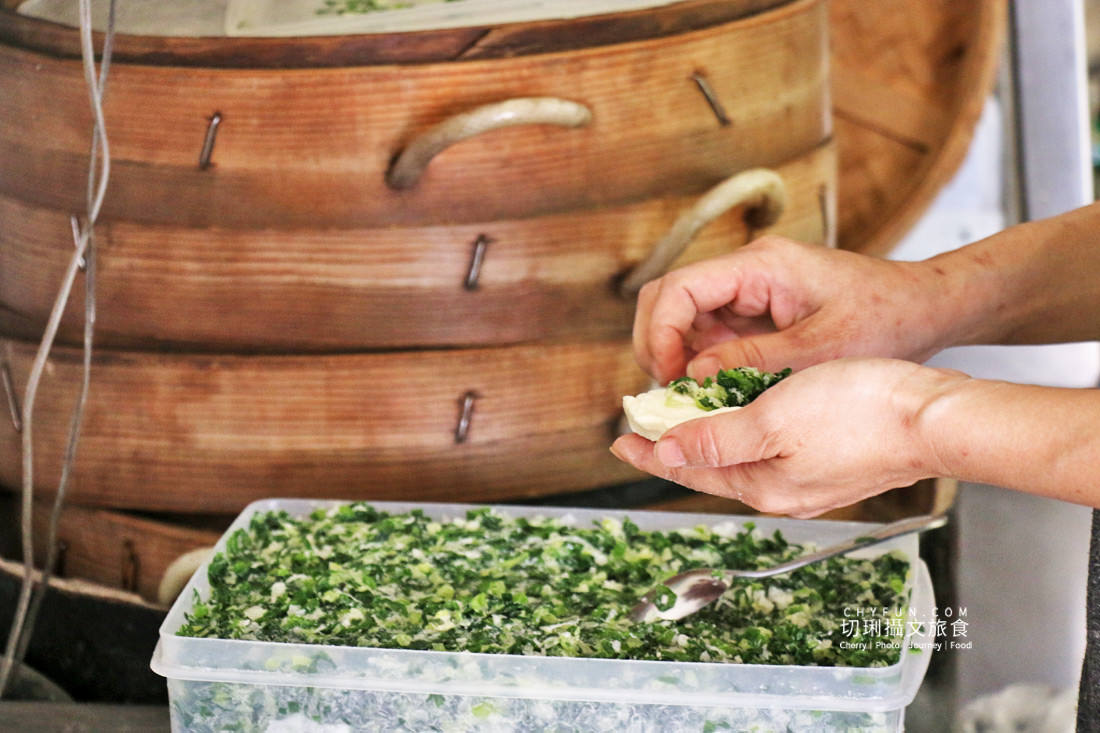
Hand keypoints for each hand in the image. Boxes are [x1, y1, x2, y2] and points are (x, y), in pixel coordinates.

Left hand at [611, 359, 967, 516]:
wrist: (935, 416)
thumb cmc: (860, 411)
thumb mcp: (773, 419)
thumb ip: (716, 438)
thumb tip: (666, 452)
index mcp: (764, 485)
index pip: (690, 469)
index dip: (651, 452)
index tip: (618, 438)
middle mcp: (783, 491)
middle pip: (712, 466)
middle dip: (675, 445)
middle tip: (640, 425)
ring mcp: (810, 479)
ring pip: (741, 455)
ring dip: (708, 435)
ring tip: (681, 416)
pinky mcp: (831, 462)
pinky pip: (770, 449)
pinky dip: (743, 430)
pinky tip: (739, 411)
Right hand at [632, 236, 956, 384]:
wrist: (926, 307)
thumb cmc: (888, 319)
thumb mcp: (822, 350)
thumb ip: (753, 360)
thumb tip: (692, 376)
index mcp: (761, 266)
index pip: (678, 287)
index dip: (661, 334)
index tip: (668, 379)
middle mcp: (747, 270)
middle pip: (668, 297)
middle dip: (657, 344)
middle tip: (666, 392)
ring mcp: (749, 290)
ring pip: (684, 317)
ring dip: (677, 356)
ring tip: (686, 399)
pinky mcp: (757, 310)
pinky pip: (711, 332)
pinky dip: (702, 361)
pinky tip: (711, 393)